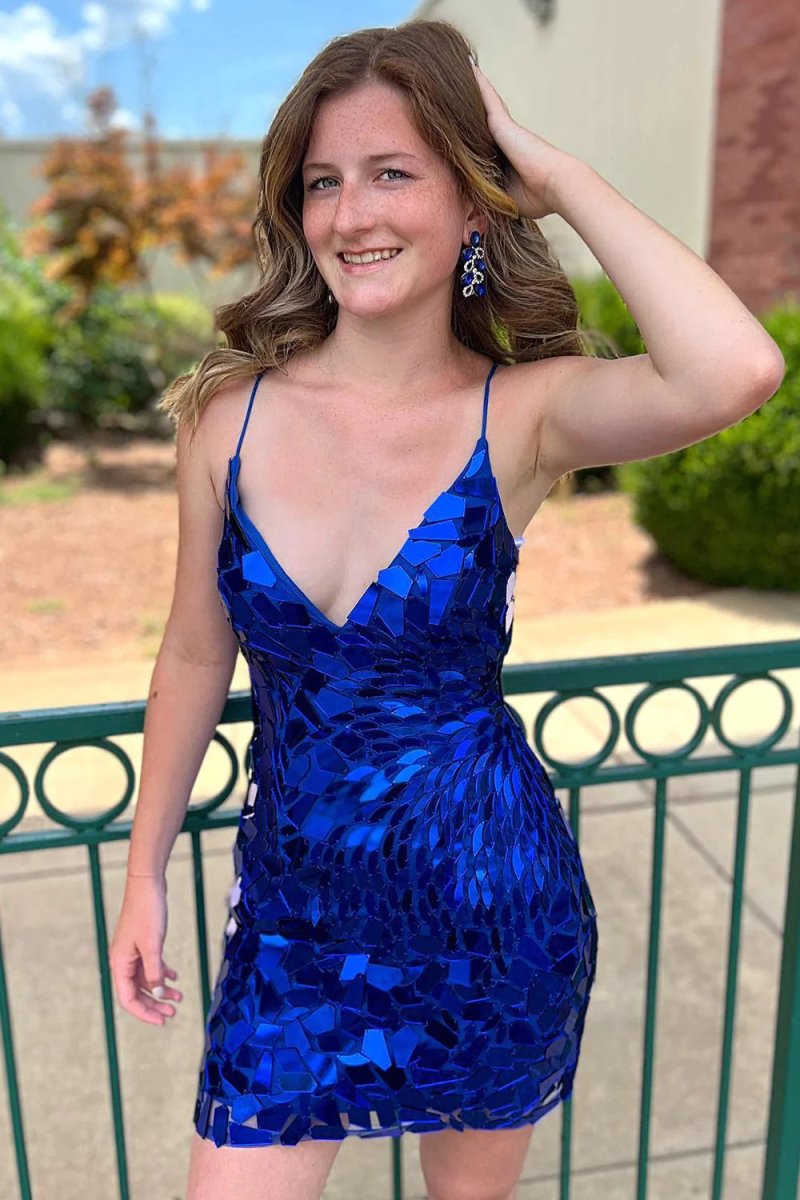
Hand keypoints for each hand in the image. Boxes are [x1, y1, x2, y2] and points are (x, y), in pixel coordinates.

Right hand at [109, 875, 181, 1025]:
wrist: (147, 885)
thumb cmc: (147, 912)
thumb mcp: (153, 945)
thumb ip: (154, 971)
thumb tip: (157, 993)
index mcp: (120, 963)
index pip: (128, 999)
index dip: (144, 1013)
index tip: (162, 1021)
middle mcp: (123, 961)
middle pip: (136, 992)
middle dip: (154, 1004)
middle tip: (173, 1013)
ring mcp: (132, 952)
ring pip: (145, 979)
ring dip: (161, 989)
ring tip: (179, 997)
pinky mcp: (142, 943)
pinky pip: (150, 965)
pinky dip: (162, 972)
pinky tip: (175, 976)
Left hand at [470, 57, 575, 218]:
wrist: (555, 184)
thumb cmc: (536, 196)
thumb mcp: (506, 196)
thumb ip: (490, 192)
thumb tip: (474, 201)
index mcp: (506, 156)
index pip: (485, 143)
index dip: (474, 134)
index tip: (461, 125)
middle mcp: (505, 138)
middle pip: (481, 119)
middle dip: (469, 106)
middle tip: (454, 86)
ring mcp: (504, 129)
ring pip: (483, 104)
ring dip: (473, 87)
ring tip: (457, 67)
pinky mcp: (502, 123)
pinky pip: (486, 97)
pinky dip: (477, 83)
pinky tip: (467, 66)